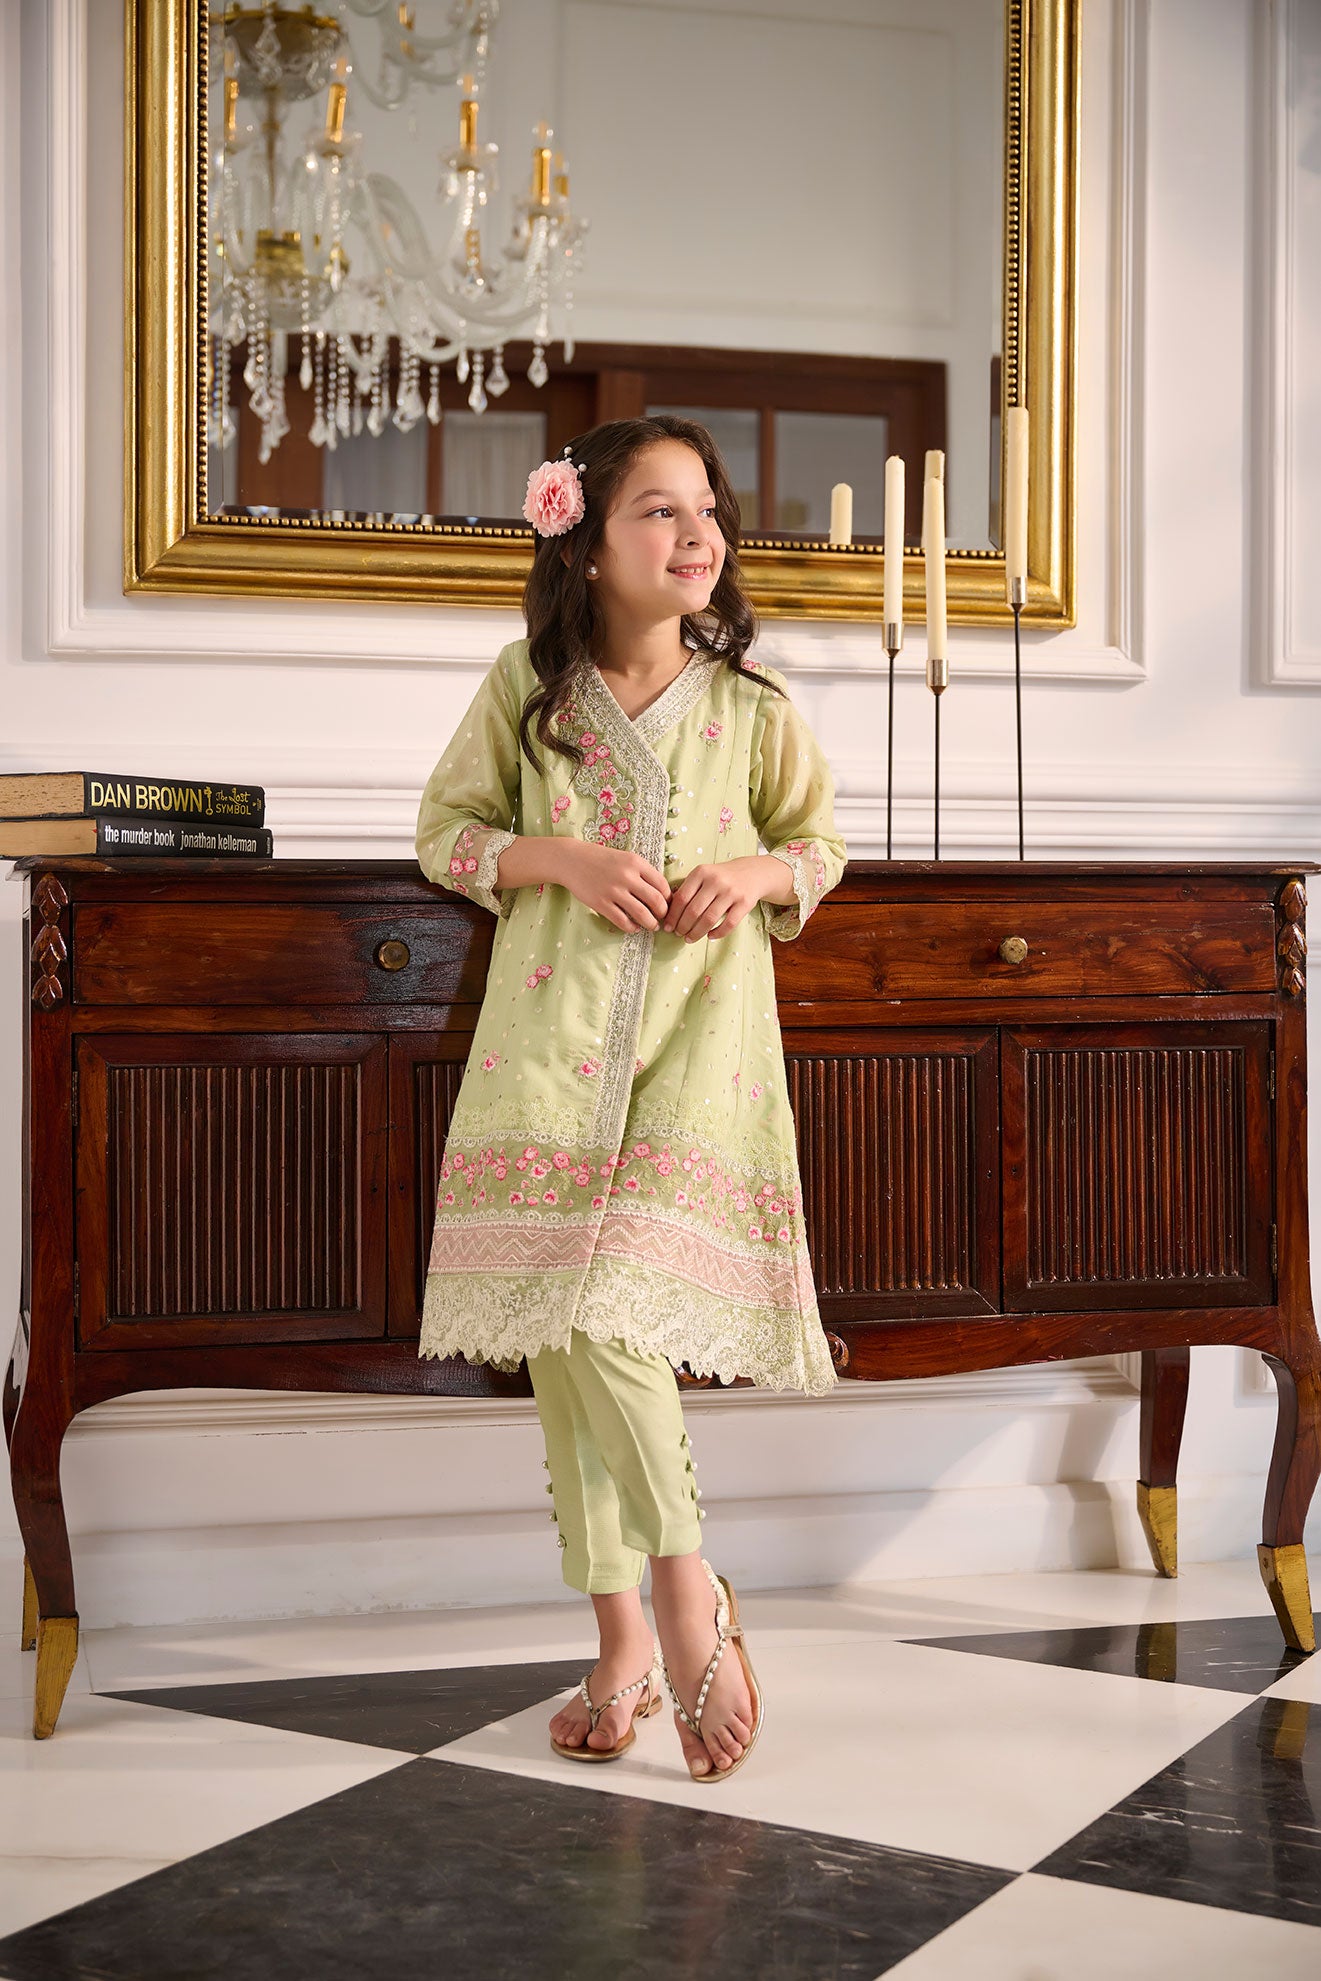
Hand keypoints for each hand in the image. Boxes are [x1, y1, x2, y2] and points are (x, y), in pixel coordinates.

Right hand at [555, 838, 671, 932]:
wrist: (571, 860)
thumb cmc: (601, 859)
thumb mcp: (625, 858)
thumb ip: (642, 872)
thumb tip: (661, 893)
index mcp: (636, 863)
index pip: (662, 884)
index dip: (669, 897)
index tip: (668, 904)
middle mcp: (627, 876)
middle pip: (656, 901)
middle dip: (663, 913)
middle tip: (662, 917)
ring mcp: (613, 891)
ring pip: (642, 914)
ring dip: (651, 923)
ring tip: (652, 926)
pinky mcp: (601, 903)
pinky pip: (622, 921)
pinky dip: (632, 927)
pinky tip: (634, 927)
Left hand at [660, 858, 764, 940]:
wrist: (752, 873)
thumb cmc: (721, 877)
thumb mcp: (703, 875)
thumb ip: (688, 889)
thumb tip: (668, 911)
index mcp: (701, 872)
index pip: (681, 898)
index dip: (672, 915)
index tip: (667, 926)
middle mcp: (716, 880)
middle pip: (693, 910)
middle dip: (683, 926)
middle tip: (678, 934)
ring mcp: (731, 892)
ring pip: (709, 919)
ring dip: (696, 933)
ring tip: (689, 938)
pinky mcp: (745, 903)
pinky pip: (729, 924)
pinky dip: (717, 933)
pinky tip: (710, 936)